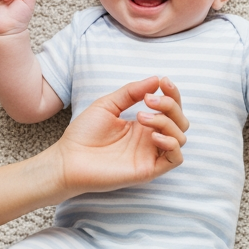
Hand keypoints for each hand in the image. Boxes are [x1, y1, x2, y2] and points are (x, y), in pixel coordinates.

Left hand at [53, 77, 187, 194]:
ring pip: (180, 137)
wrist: (68, 158)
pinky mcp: (148, 170)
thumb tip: (155, 79)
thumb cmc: (84, 133)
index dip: (172, 94)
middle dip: (171, 105)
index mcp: (143, 124)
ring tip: (141, 116)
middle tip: (149, 100)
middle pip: (180, 121)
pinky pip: (175, 159)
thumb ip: (131, 92)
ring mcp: (150, 154)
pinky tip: (153, 136)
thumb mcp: (108, 104)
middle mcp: (150, 139)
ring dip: (166, 121)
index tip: (163, 81)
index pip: (170, 109)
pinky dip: (172, 144)